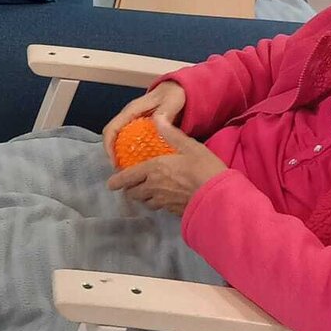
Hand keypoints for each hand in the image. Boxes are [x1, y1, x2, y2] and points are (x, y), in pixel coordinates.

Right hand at [102, 81, 186, 163]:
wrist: (178, 89)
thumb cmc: (173, 94)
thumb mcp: (171, 101)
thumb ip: (165, 112)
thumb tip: (157, 123)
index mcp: (132, 110)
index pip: (112, 128)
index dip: (109, 146)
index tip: (114, 161)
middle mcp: (128, 116)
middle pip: (111, 136)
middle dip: (112, 154)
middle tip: (121, 171)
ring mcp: (133, 121)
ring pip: (118, 139)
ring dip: (119, 154)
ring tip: (128, 170)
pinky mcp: (139, 127)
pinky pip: (129, 140)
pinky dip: (130, 152)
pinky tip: (139, 163)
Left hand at [107, 115, 225, 212]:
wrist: (219, 196)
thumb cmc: (205, 169)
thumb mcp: (190, 146)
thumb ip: (171, 134)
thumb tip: (157, 118)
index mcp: (154, 170)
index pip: (127, 178)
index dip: (117, 181)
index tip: (111, 183)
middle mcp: (154, 187)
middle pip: (133, 193)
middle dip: (130, 189)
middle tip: (132, 184)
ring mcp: (163, 202)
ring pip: (144, 202)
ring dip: (142, 196)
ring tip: (147, 190)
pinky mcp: (172, 211)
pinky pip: (158, 207)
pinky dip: (156, 202)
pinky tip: (164, 196)